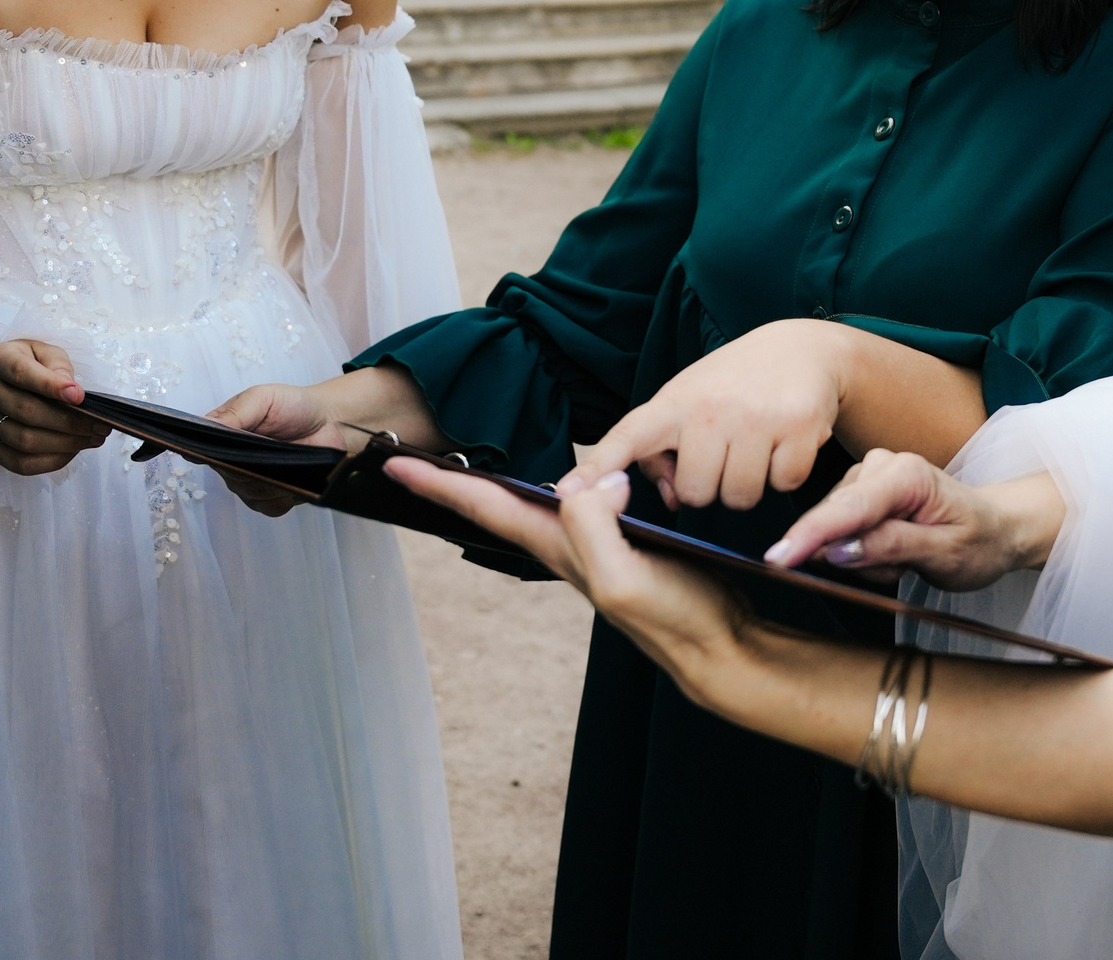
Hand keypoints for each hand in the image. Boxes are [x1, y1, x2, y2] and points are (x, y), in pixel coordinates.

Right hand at [0, 339, 110, 475]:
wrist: (1, 379)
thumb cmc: (30, 363)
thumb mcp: (45, 351)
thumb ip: (58, 365)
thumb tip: (72, 392)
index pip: (21, 373)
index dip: (51, 386)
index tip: (81, 396)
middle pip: (27, 412)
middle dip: (69, 422)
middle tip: (100, 425)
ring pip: (24, 441)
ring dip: (65, 444)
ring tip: (93, 439)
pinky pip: (20, 463)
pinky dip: (51, 461)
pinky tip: (73, 451)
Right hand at [205, 366, 442, 516]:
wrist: (334, 422)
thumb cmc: (296, 406)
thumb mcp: (261, 399)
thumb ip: (234, 414)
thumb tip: (204, 428)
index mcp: (224, 434)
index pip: (199, 449)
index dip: (204, 452)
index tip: (217, 450)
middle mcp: (233, 461)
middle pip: (224, 474)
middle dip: (244, 465)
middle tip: (267, 448)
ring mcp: (252, 482)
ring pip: (246, 493)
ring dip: (266, 480)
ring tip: (286, 461)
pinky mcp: (273, 498)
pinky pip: (266, 507)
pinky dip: (281, 497)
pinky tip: (293, 480)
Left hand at [387, 456, 751, 688]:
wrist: (718, 651)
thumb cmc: (676, 620)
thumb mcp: (624, 576)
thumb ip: (593, 527)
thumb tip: (585, 481)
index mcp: (561, 550)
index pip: (489, 510)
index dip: (442, 486)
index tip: (393, 464)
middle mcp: (567, 550)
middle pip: (498, 509)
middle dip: (455, 486)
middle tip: (410, 462)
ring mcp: (594, 551)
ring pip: (534, 510)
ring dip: (495, 491)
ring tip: (464, 472)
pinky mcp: (623, 548)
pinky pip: (577, 510)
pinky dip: (556, 491)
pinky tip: (559, 486)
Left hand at [581, 319, 848, 511]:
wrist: (800, 348)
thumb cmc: (730, 387)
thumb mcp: (687, 405)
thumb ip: (662, 453)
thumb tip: (671, 500)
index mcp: (673, 403)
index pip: (628, 437)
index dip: (598, 468)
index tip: (568, 494)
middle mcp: (710, 408)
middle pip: (696, 493)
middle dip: (711, 484)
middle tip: (725, 451)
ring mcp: (756, 416)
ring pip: (739, 496)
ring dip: (748, 484)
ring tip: (754, 447)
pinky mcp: (799, 425)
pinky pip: (784, 484)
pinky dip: (786, 474)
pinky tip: (784, 444)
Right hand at [766, 451, 1064, 590]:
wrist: (996, 529)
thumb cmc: (979, 540)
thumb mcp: (946, 554)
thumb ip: (891, 547)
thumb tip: (838, 549)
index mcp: (906, 474)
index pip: (848, 508)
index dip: (810, 534)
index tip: (778, 558)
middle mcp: (880, 466)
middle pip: (836, 520)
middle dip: (860, 557)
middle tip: (906, 567)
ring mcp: (865, 478)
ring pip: (836, 532)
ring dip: (864, 559)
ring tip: (907, 558)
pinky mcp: (856, 494)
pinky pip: (839, 534)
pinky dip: (863, 554)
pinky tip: (893, 552)